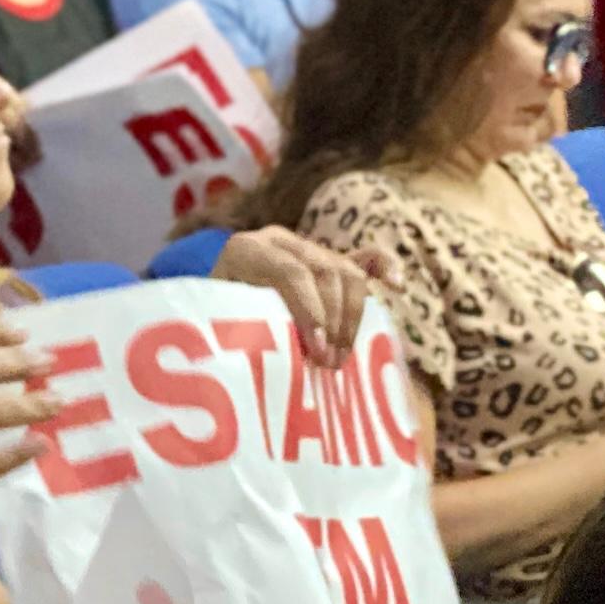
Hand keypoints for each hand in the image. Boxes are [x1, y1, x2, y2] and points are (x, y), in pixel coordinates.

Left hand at [209, 228, 381, 366]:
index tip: (316, 352)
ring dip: (352, 316)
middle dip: (333, 320)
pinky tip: (398, 286)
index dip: (308, 311)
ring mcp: (307, 248)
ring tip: (341, 356)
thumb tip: (267, 362)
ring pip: (347, 272)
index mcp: (248, 250)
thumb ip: (240, 330)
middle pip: (325, 272)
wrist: (206, 305)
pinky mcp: (328, 261)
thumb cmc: (209, 323)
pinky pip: (365, 258)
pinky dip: (384, 268)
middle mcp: (280, 241)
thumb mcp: (216, 323)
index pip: (291, 273)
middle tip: (330, 363)